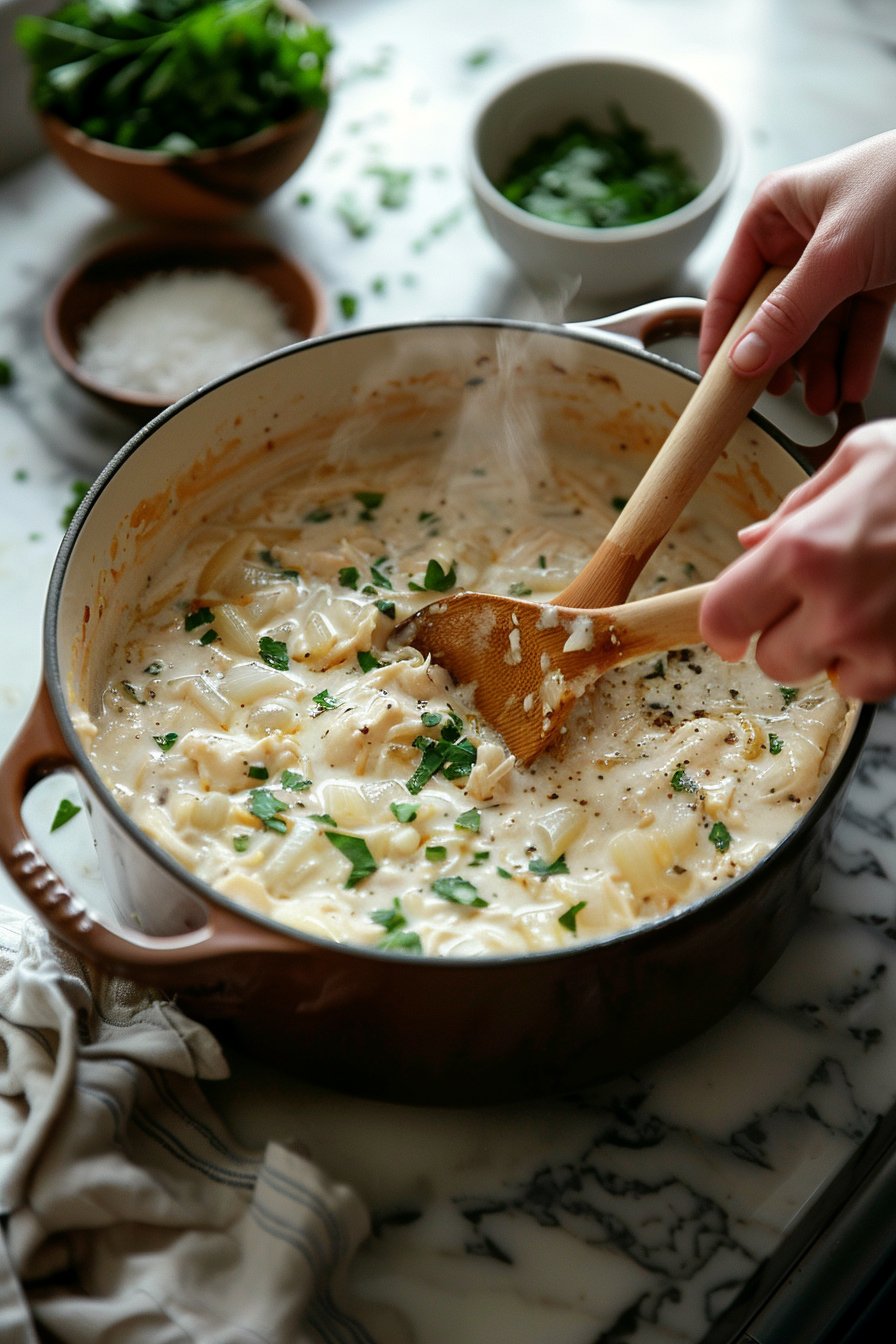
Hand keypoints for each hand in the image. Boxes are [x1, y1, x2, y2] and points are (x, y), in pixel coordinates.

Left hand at [698, 420, 895, 700]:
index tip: (729, 625)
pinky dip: (876, 661)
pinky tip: (895, 617)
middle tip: (815, 596)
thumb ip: (798, 506)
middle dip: (783, 632)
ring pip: (823, 676)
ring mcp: (880, 644)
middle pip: (771, 659)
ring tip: (868, 600)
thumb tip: (752, 543)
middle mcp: (837, 606)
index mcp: (806, 549)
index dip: (721, 624)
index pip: (724, 615)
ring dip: (832, 649)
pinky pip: (871, 684)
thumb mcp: (862, 457)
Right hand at [699, 132, 895, 415]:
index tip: (718, 384)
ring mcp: (841, 258)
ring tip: (825, 399)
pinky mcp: (878, 275)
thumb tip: (743, 361)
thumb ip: (789, 313)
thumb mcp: (838, 255)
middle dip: (783, 359)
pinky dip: (854, 356)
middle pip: (774, 314)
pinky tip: (851, 383)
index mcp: (774, 214)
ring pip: (817, 326)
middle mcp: (802, 236)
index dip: (722, 338)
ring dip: (821, 367)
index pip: (731, 288)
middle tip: (780, 397)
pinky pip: (856, 325)